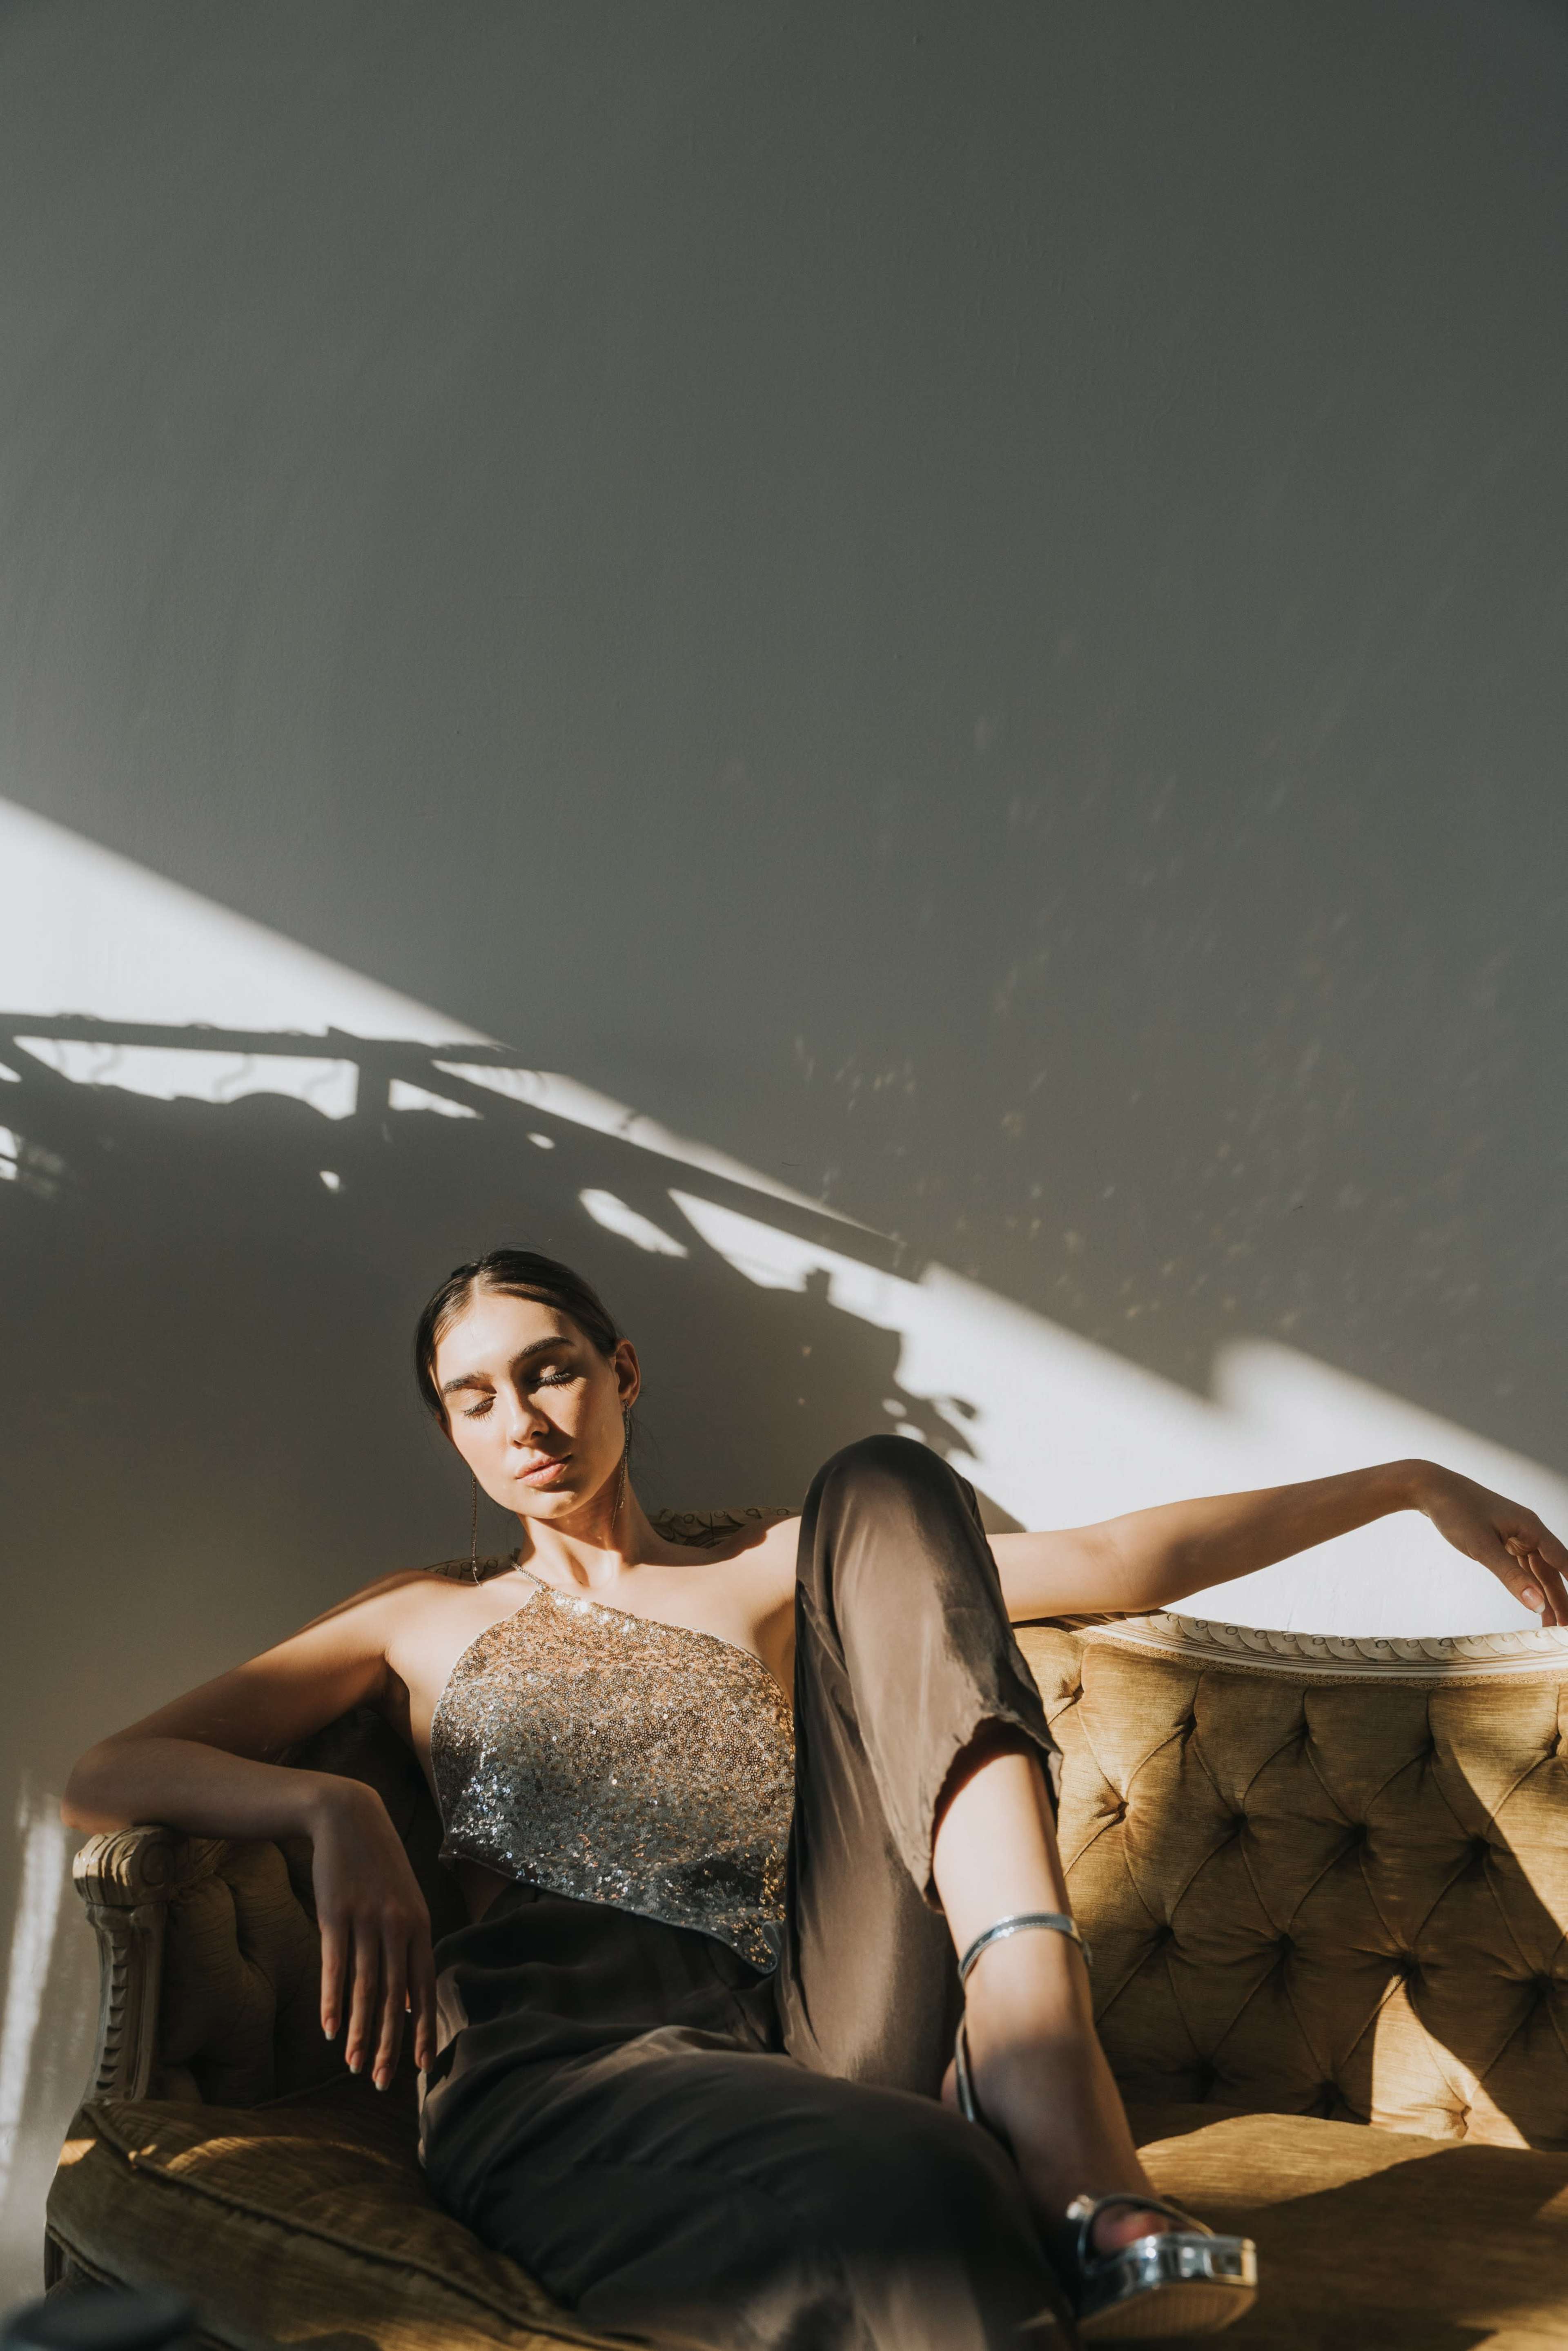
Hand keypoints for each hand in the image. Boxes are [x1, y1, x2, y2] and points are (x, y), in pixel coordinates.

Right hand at [308, 1777, 437, 2087]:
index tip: (421, 2066)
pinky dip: (332, 2001)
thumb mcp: (403, 1902)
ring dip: (361, 2032)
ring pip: (366, 1988)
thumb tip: (410, 2000)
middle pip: (397, 1996)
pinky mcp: (336, 1915)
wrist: (349, 1817)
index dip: (422, 2028)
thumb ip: (409, 1948)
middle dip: (392, 2043)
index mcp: (419, 1924)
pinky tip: (330, 2030)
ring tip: (356, 2067)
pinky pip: (335, 1968)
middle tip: (385, 2082)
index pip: (425, 1986)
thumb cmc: (377, 1866)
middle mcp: (398, 1925)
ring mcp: (367, 1920)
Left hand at [1414, 1463, 1567, 1625]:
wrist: (1430, 1488)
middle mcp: (1527, 1531)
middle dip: (1559, 1599)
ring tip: (1551, 1622)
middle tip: (1563, 1627)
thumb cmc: (1456, 1511)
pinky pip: (1521, 1565)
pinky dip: (1526, 1583)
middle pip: (1551, 1570)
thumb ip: (1511, 1576)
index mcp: (1531, 1528)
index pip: (1562, 1563)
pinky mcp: (1501, 1538)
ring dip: (1544, 1594)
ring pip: (1536, 1569)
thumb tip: (1537, 1604)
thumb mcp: (1482, 1547)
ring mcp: (1514, 1534)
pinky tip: (1531, 1597)